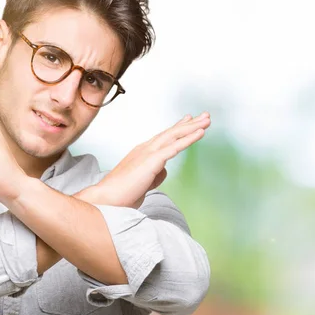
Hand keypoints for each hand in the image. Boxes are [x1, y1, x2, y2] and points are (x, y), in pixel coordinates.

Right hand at [89, 112, 210, 208]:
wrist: (108, 198)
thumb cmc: (122, 194)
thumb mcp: (143, 182)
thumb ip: (154, 174)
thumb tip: (164, 170)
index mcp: (142, 153)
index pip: (164, 137)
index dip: (178, 128)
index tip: (189, 120)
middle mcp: (146, 148)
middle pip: (172, 133)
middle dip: (189, 123)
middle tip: (205, 115)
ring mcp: (149, 152)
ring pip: (175, 135)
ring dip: (192, 126)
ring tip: (207, 119)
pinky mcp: (152, 160)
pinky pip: (175, 146)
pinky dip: (189, 138)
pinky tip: (200, 132)